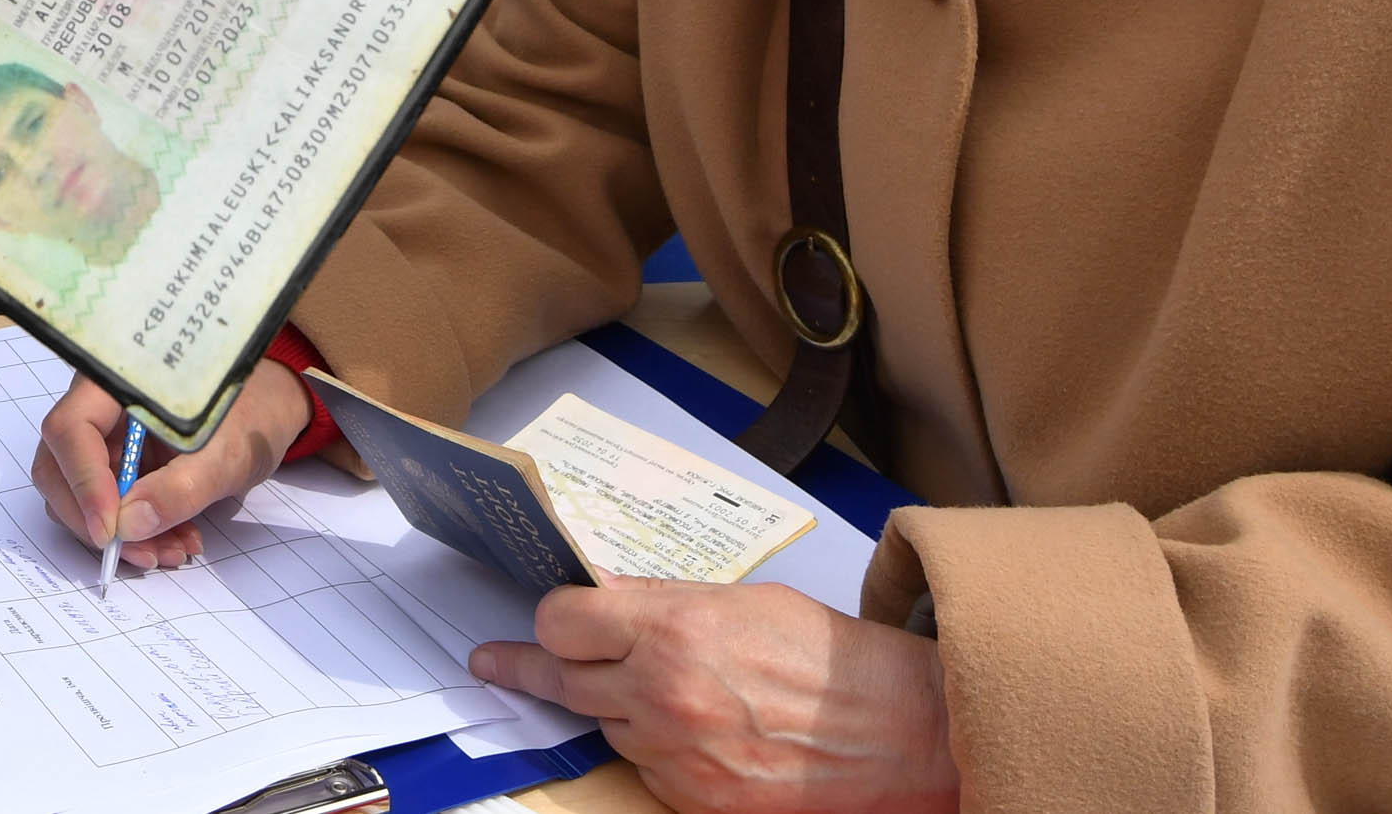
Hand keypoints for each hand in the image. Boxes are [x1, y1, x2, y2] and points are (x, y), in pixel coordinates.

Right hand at [29, 358, 311, 566]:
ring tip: (173, 551)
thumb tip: (128, 526)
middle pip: (61, 466)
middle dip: (95, 520)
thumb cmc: (251, 416)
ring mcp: (105, 438)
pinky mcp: (118, 465)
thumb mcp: (225, 455)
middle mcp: (98, 407)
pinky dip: (138, 531)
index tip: (110, 532)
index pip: (71, 429)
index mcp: (116, 380)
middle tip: (140, 554)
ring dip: (120, 534)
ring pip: (81, 495)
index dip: (83, 482)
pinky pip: (109, 505)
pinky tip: (175, 541)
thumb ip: (179, 488)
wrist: (270, 411)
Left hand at [470, 580, 959, 813]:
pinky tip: (695, 730)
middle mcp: (661, 691)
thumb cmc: (830, 659)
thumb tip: (606, 597)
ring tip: (662, 689)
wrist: (897, 732)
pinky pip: (645, 767)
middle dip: (530, 665)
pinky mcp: (693, 799)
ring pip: (605, 724)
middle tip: (493, 661)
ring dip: (614, 705)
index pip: (560, 619)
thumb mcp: (739, 601)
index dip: (550, 617)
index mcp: (670, 629)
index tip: (541, 618)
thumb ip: (661, 602)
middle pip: (561, 676)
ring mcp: (674, 752)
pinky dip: (655, 748)